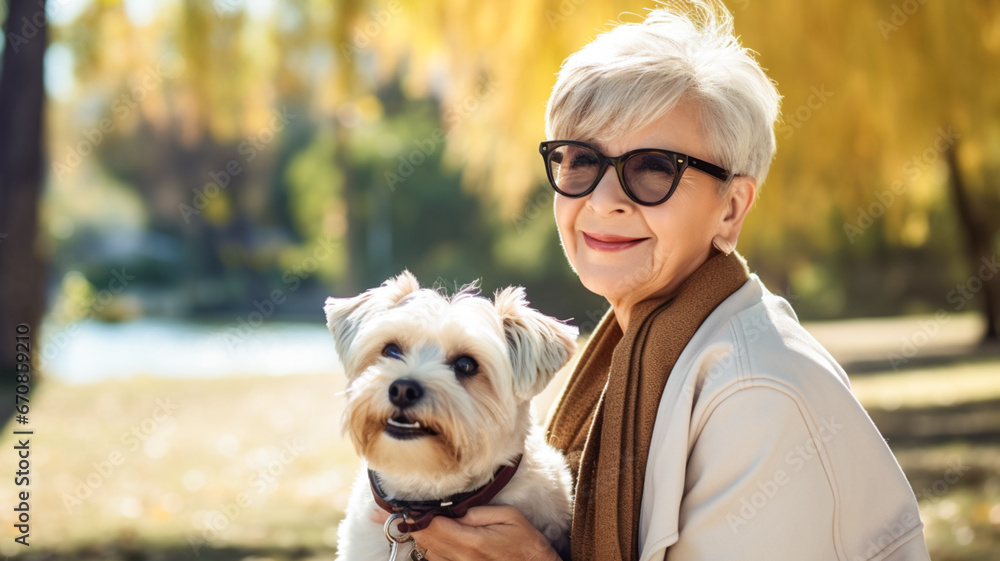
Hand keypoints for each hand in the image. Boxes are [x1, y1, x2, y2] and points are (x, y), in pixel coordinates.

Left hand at [410, 505, 560, 560]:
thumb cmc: (526, 544)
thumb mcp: (508, 516)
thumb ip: (478, 512)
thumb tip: (453, 510)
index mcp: (471, 542)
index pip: (431, 527)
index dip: (413, 516)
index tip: (400, 508)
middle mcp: (462, 559)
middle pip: (425, 541)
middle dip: (411, 525)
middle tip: (395, 513)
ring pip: (428, 553)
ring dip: (420, 537)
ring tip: (413, 521)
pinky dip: (432, 549)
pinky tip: (433, 538)